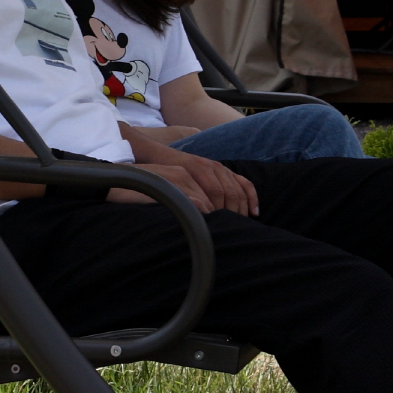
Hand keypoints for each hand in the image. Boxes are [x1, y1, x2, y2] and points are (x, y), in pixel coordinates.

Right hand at [109, 154, 257, 217]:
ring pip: (217, 192)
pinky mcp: (178, 178)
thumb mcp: (190, 185)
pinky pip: (197, 196)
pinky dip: (205, 208)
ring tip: (225, 225)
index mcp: (211, 168)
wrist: (138, 170)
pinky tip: (206, 218)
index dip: (250, 198)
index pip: (240, 181)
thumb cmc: (164, 183)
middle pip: (231, 190)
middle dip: (237, 209)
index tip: (254, 215)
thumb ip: (206, 193)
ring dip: (223, 211)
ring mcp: (190, 171)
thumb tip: (222, 211)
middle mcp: (205, 166)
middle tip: (239, 226)